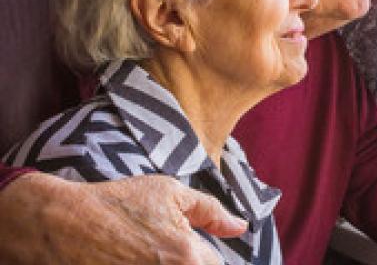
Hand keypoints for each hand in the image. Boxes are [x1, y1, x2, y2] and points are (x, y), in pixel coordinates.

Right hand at [0, 173, 246, 264]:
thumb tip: (240, 226)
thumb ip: (210, 211)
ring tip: (149, 252)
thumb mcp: (169, 192)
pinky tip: (135, 259)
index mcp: (187, 256)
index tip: (194, 248)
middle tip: (164, 249)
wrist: (62, 224)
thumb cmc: (118, 203)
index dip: (207, 257)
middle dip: (194, 262)